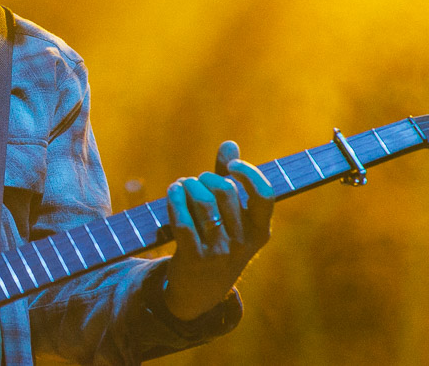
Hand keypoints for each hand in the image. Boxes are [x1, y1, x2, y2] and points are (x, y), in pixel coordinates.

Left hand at [163, 140, 273, 320]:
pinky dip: (175, 200)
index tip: (231, 166)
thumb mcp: (231, 218)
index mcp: (259, 231)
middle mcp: (242, 243)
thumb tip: (230, 144)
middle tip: (195, 181)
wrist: (200, 292)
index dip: (248, 173)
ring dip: (187, 186)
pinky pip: (182, 221)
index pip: (264, 196)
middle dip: (206, 177)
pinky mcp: (193, 258)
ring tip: (181, 185)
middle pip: (225, 192)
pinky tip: (172, 191)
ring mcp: (219, 252)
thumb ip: (231, 180)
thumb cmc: (217, 242)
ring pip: (202, 203)